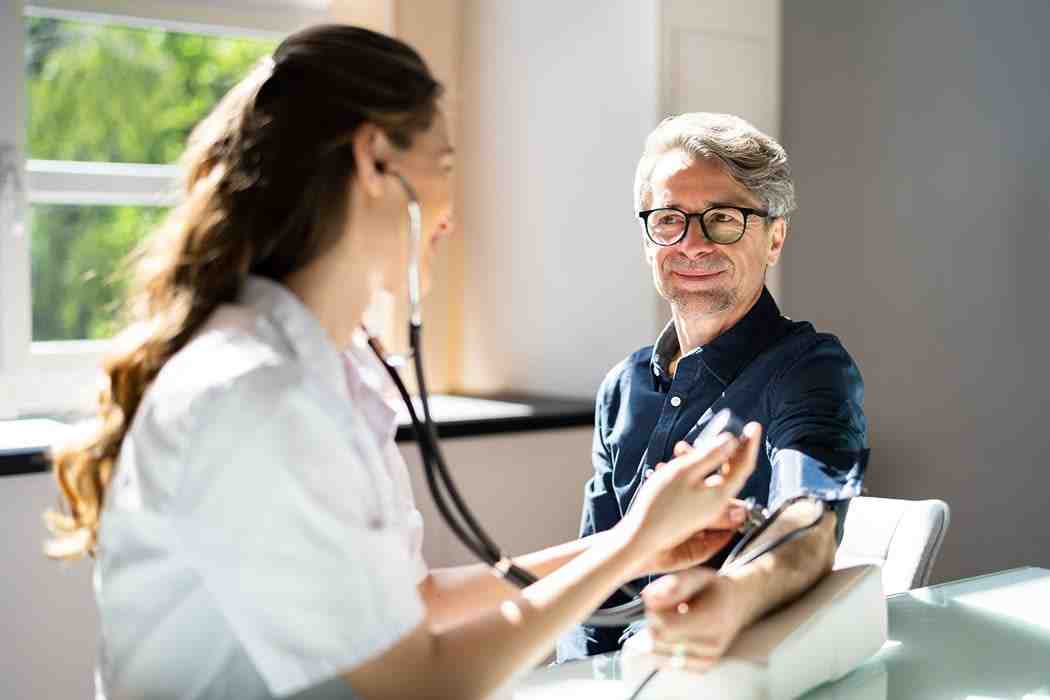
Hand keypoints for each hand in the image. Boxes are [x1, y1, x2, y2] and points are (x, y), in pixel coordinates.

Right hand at [620, 422, 761, 560]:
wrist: (640, 536)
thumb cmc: (660, 504)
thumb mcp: (686, 472)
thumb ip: (711, 456)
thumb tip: (731, 442)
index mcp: (720, 494)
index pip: (744, 466)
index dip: (750, 444)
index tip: (754, 427)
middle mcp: (717, 504)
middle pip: (730, 472)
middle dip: (725, 450)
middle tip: (724, 432)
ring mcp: (704, 510)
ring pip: (710, 478)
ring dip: (700, 461)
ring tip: (680, 447)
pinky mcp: (691, 513)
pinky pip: (698, 487)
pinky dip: (690, 474)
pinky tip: (671, 468)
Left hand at [640, 568, 754, 670]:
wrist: (736, 605)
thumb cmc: (712, 588)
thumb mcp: (696, 576)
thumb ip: (673, 584)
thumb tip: (649, 597)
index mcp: (712, 620)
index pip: (666, 625)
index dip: (653, 611)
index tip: (658, 599)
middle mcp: (712, 645)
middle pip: (659, 640)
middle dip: (653, 622)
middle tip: (665, 608)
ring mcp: (708, 660)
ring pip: (658, 654)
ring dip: (656, 636)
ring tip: (671, 620)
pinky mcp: (702, 668)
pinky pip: (666, 662)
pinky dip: (663, 648)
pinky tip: (676, 634)